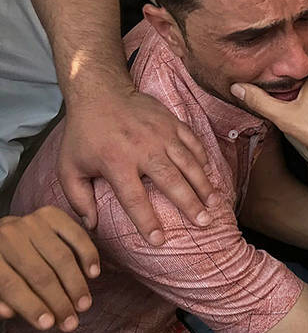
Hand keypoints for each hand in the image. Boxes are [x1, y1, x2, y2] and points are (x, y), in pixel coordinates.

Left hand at [0, 206, 99, 331]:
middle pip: (39, 273)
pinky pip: (76, 235)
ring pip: (61, 257)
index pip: (10, 284)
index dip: (30, 306)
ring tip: (84, 305)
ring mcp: (31, 222)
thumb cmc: (0, 268)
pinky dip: (88, 254)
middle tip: (71, 322)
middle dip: (58, 301)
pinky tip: (94, 274)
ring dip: (76, 284)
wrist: (1, 237)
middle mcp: (9, 235)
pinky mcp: (51, 214)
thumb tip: (10, 313)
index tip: (48, 325)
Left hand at [58, 90, 212, 246]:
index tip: (159, 240)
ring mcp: (162, 134)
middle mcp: (143, 149)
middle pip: (171, 181)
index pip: (134, 199)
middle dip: (189, 203)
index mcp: (116, 163)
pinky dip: (203, 159)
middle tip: (204, 222)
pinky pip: (193, 143)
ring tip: (214, 203)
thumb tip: (91, 227)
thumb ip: (78, 199)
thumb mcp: (69, 167)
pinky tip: (209, 173)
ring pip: (188, 162)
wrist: (100, 92)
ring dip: (203, 184)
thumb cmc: (84, 134)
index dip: (147, 221)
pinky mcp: (173, 123)